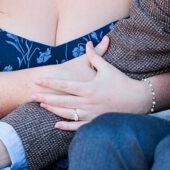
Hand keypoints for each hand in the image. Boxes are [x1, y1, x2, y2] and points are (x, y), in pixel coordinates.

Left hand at [32, 40, 148, 129]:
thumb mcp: (107, 68)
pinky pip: (78, 126)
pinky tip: (56, 125)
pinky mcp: (96, 122)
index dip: (49, 82)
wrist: (139, 100)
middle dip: (45, 98)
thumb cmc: (122, 82)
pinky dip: (67, 126)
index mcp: (89, 88)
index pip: (64, 85)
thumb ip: (95, 56)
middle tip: (30, 96)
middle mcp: (88, 102)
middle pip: (61, 101)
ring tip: (41, 106)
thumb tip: (88, 42)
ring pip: (67, 114)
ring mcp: (92, 114)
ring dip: (53, 110)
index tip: (36, 80)